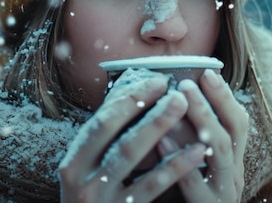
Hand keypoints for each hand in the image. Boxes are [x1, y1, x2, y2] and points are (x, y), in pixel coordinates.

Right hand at [58, 73, 206, 201]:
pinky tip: (196, 150)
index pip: (100, 119)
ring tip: (183, 104)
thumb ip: (110, 142)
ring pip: (127, 153)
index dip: (128, 97)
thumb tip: (136, 96)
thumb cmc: (100, 201)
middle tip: (172, 87)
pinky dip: (174, 165)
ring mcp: (99, 196)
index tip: (158, 80)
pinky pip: (150, 185)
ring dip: (156, 124)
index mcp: (74, 160)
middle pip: (110, 130)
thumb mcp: (93, 173)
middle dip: (141, 103)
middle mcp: (80, 177)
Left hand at [165, 69, 248, 202]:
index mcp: (233, 164)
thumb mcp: (198, 170)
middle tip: (192, 80)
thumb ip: (192, 143)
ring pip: (220, 152)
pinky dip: (178, 159)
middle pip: (234, 131)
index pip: (239, 123)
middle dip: (215, 102)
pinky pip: (195, 183)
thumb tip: (175, 105)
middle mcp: (234, 176)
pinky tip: (161, 138)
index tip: (207, 71)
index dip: (225, 97)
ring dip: (202, 120)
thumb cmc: (193, 202)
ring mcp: (224, 195)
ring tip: (180, 98)